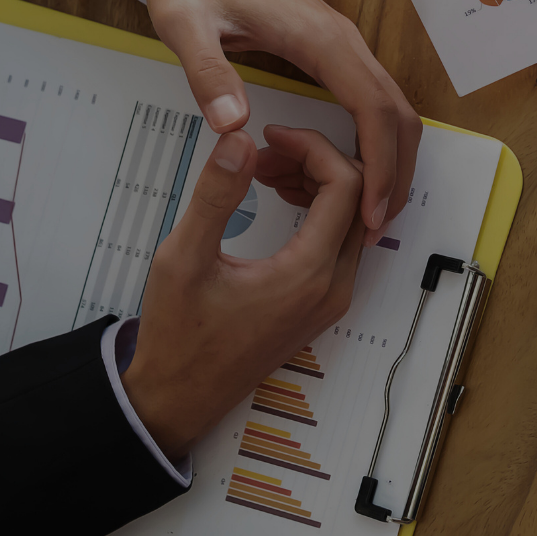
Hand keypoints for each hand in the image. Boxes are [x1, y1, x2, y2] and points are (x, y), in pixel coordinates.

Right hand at [121, 126, 363, 459]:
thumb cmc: (179, 337)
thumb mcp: (182, 259)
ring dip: (317, 183)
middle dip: (316, 161)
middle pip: (358, 197)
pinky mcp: (321, 301)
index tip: (272, 136)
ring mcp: (332, 297)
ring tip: (264, 169)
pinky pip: (339, 239)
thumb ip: (215, 195)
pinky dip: (317, 208)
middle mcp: (333, 287)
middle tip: (266, 150)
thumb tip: (238, 140)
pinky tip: (277, 196)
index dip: (313, 147)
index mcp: (308, 275)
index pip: (346, 184)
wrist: (179, 399)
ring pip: (351, 217)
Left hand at [143, 0, 420, 245]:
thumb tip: (235, 126)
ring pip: (389, 108)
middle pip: (397, 113)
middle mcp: (342, 41)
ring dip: (389, 158)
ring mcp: (339, 44)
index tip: (371, 212)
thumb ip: (209, 74)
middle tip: (375, 226)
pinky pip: (369, 100)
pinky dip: (372, 140)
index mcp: (320, 39)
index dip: (380, 166)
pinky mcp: (329, 49)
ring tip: (368, 209)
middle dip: (396, 172)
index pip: (373, 110)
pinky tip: (349, 170)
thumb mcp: (185, 24)